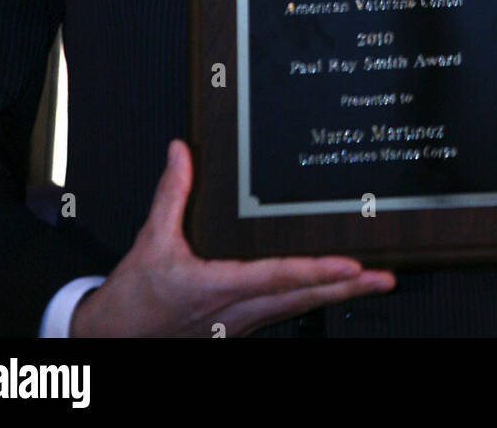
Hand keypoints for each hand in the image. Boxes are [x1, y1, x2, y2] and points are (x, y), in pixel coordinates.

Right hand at [70, 140, 395, 337]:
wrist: (114, 342)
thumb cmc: (133, 302)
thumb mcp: (151, 242)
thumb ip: (172, 194)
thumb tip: (180, 152)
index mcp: (216, 287)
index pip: (277, 277)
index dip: (317, 271)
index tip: (350, 264)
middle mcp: (235, 311)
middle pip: (301, 299)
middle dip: (346, 288)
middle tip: (383, 277)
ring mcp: (239, 323)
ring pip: (297, 310)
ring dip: (336, 296)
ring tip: (370, 282)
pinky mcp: (237, 328)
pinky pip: (283, 314)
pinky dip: (311, 302)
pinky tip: (331, 293)